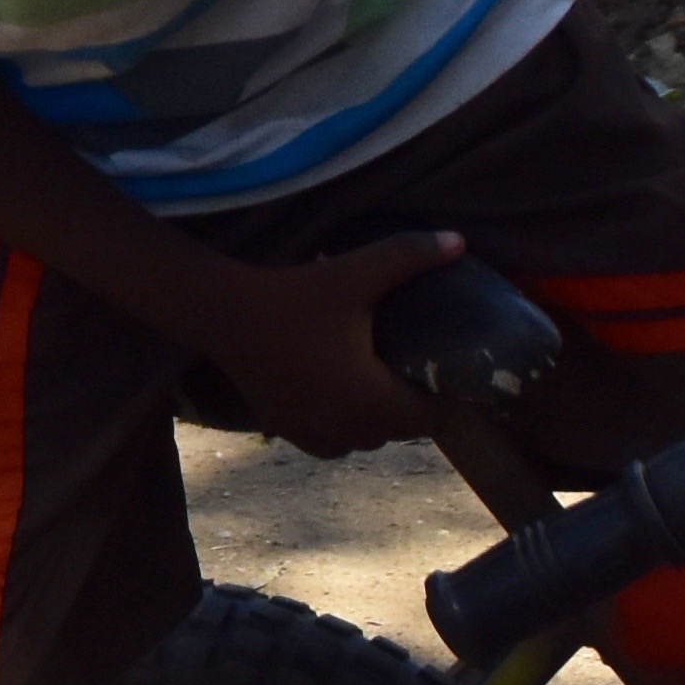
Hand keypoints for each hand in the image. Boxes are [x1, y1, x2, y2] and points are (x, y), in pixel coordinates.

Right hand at [183, 232, 472, 459]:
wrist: (224, 313)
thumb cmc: (292, 295)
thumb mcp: (354, 273)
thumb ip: (409, 256)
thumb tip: (460, 241)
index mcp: (371, 399)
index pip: (431, 418)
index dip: (443, 397)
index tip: (442, 369)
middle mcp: (345, 428)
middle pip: (400, 431)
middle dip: (411, 405)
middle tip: (413, 367)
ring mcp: (313, 434)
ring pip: (366, 440)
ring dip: (377, 420)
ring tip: (379, 382)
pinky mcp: (286, 430)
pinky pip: (332, 444)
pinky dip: (344, 427)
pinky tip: (340, 397)